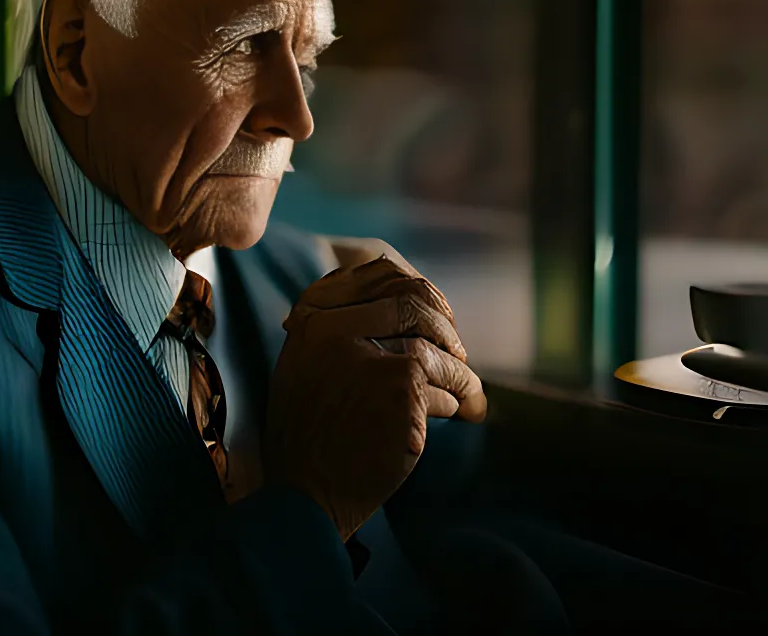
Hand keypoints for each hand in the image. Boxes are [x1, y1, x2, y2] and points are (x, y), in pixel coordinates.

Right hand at [264, 253, 485, 542]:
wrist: (304, 495)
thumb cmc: (310, 435)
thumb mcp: (307, 365)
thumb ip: (343, 327)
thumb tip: (412, 295)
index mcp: (312, 317)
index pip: (379, 272)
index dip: (419, 287)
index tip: (437, 310)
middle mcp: (335, 329)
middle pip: (415, 302)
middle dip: (446, 326)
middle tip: (459, 353)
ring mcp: (370, 358)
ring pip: (436, 350)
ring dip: (457, 374)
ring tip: (463, 394)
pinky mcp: (401, 391)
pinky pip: (446, 389)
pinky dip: (456, 403)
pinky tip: (456, 414)